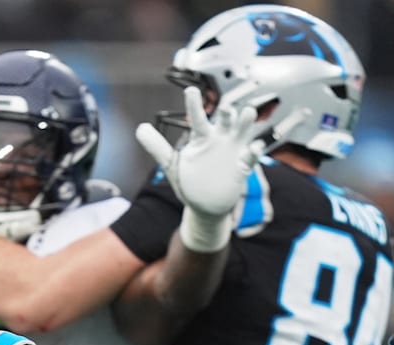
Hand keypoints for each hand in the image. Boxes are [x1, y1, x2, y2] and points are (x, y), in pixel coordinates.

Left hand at [135, 87, 263, 251]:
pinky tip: (254, 148)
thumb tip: (140, 128)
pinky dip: (254, 152)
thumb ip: (157, 146)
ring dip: (245, 123)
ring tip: (247, 113)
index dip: (194, 106)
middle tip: (225, 107)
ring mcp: (233, 152)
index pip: (198, 119)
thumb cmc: (190, 179)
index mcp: (201, 138)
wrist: (205, 203)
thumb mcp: (171, 164)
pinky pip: (251, 157)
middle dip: (227, 113)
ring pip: (242, 132)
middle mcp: (220, 139)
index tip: (191, 91)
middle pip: (225, 121)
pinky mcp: (243, 167)